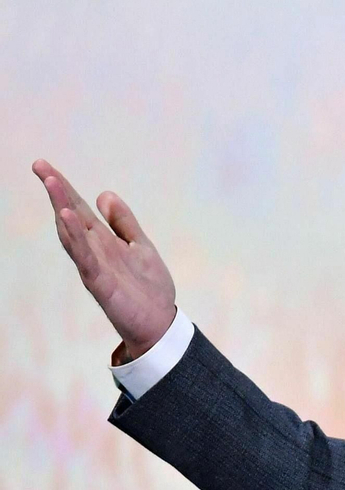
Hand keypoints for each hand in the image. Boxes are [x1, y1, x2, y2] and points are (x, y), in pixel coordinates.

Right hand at [33, 159, 176, 360]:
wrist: (159, 323)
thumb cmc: (148, 287)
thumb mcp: (139, 245)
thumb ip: (123, 222)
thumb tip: (104, 194)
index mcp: (103, 240)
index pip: (79, 208)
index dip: (64, 187)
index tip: (44, 166)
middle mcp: (94, 250)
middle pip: (71, 216)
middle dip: (57, 192)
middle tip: (40, 166)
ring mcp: (94, 266)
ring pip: (73, 233)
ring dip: (62, 208)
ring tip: (52, 184)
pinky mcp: (100, 282)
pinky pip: (84, 257)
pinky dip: (75, 237)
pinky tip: (68, 217)